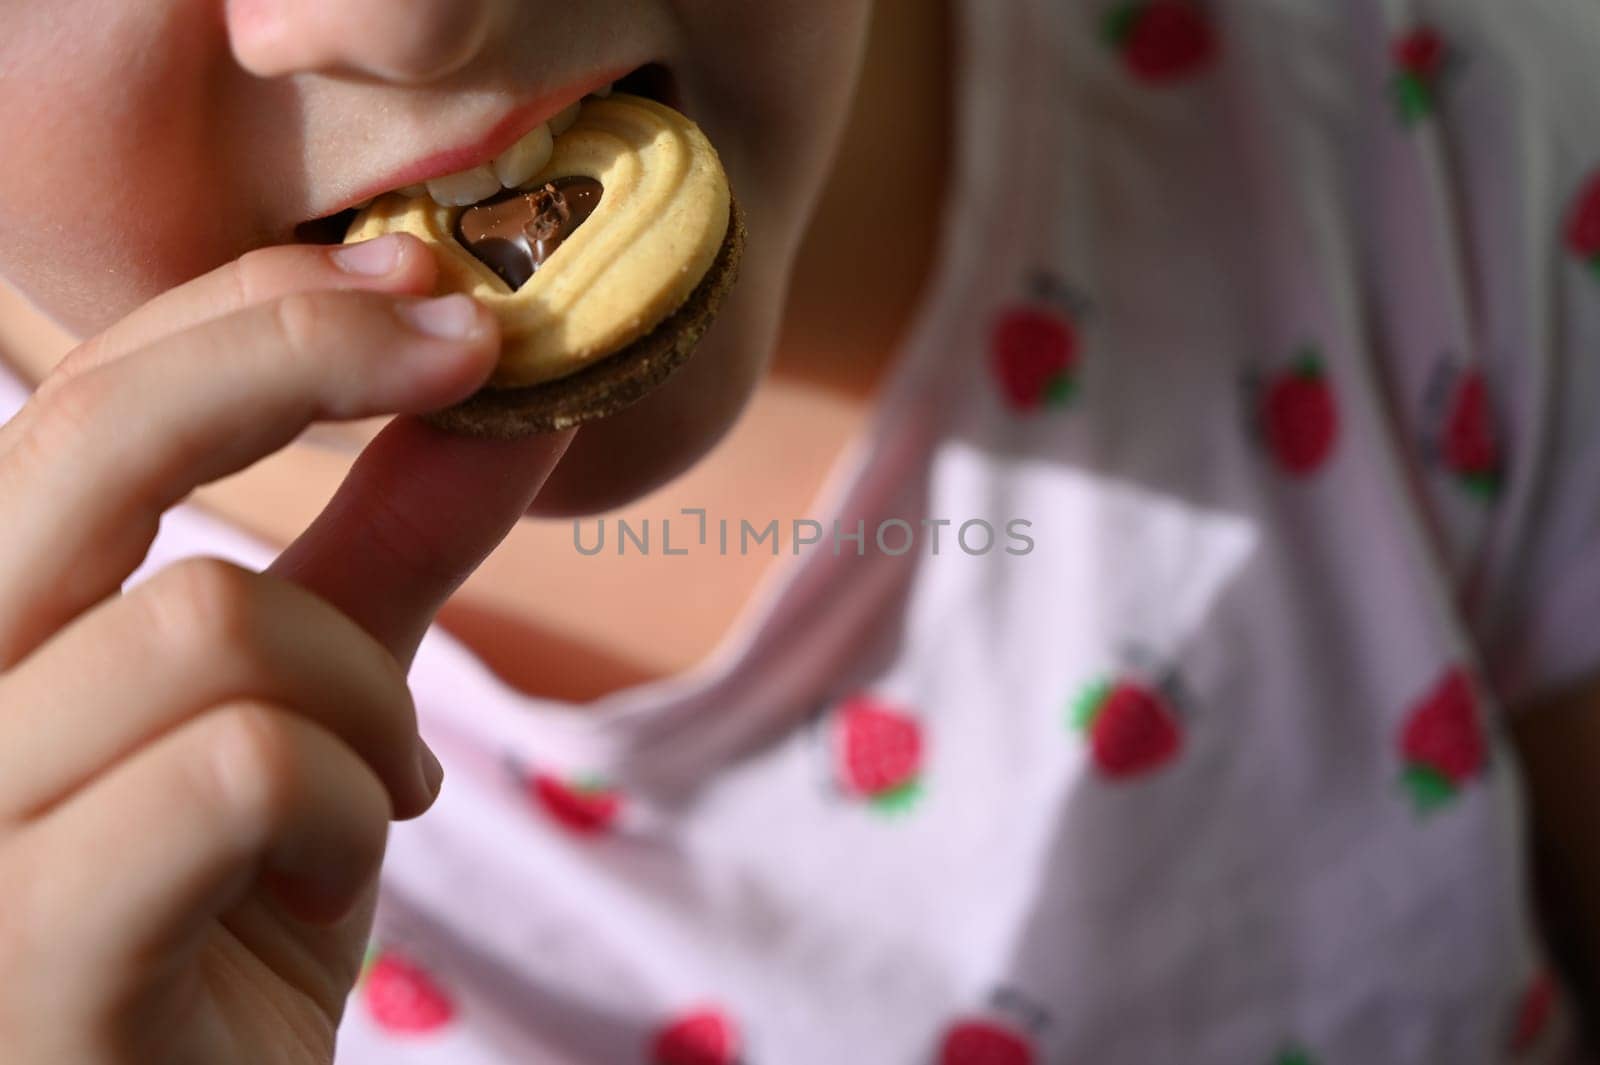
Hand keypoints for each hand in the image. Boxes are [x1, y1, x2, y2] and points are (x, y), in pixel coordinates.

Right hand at [0, 233, 575, 1063]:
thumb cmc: (235, 922)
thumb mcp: (321, 710)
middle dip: (304, 359)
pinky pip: (239, 772)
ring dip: (364, 698)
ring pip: (210, 621)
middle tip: (468, 355)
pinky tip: (334, 869)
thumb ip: (386, 554)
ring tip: (378, 787)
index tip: (434, 295)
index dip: (262, 311)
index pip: (84, 394)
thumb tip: (510, 401)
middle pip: (93, 437)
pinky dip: (346, 804)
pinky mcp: (23, 957)